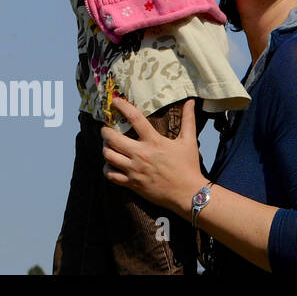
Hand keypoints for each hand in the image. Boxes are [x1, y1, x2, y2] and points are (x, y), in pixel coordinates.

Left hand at [101, 97, 205, 216]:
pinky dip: (107, 168)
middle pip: (112, 138)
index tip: (115, 101)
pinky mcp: (132, 183)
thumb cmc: (189, 167)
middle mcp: (141, 154)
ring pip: (108, 155)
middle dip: (105, 131)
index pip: (135, 118)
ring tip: (108, 146)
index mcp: (154, 142)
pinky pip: (110, 175)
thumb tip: (191, 101)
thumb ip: (188, 120)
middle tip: (106, 129)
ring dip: (105, 148)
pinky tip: (111, 164)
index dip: (123, 106)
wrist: (190, 194)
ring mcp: (135, 170)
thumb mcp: (189, 141)